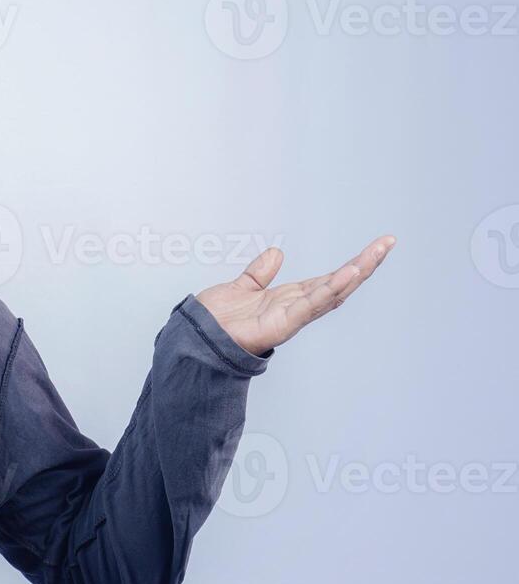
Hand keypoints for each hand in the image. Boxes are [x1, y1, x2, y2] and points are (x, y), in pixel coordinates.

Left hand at [195, 234, 396, 356]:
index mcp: (290, 299)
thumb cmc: (216, 322)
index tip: (375, 247)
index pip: (328, 278)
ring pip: (331, 292)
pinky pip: (311, 305)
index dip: (351, 264)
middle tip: (387, 243)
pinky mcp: (282, 324)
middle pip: (338, 284)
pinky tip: (348, 274)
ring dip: (355, 273)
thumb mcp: (242, 288)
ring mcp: (292, 317)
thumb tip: (276, 254)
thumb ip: (260, 273)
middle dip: (365, 265)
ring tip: (376, 254)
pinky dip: (330, 289)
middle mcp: (296, 308)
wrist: (196, 340)